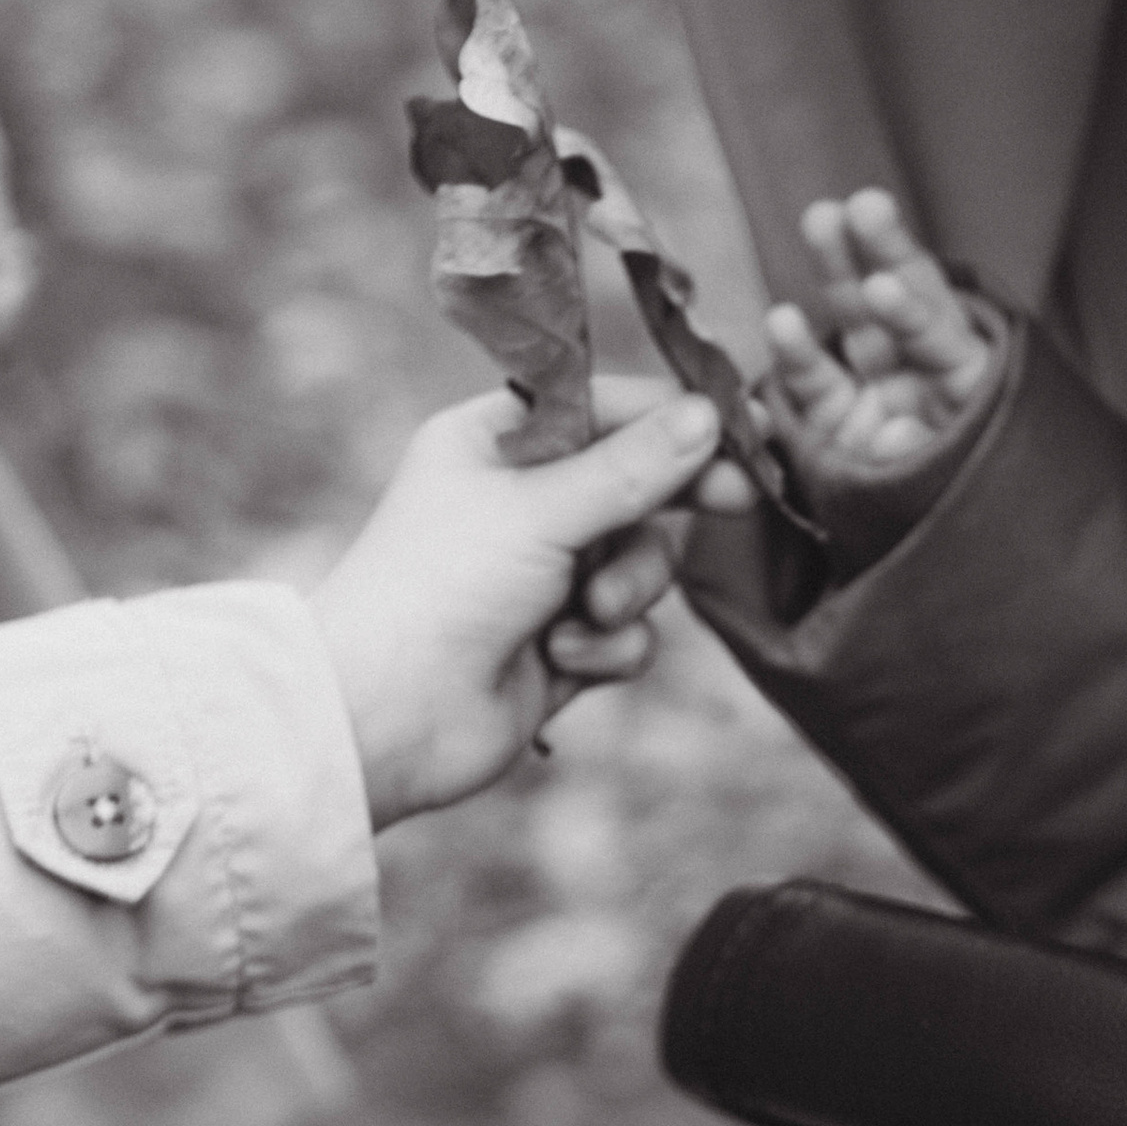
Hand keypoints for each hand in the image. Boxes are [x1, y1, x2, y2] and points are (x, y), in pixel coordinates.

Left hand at [311, 375, 710, 825]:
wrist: (385, 716)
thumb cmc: (441, 588)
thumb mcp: (540, 509)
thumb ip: (632, 468)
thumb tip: (708, 416)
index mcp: (496, 442)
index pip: (605, 409)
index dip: (672, 420)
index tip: (741, 428)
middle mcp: (520, 502)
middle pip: (636, 486)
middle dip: (668, 508)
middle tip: (737, 501)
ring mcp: (542, 576)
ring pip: (640, 565)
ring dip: (627, 590)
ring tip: (591, 612)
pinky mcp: (560, 644)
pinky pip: (626, 633)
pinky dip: (606, 647)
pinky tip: (562, 659)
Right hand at [748, 187, 1004, 500]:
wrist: (934, 566)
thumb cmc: (962, 516)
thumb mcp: (953, 491)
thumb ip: (924, 462)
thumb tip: (893, 437)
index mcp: (970, 383)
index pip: (941, 332)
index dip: (911, 312)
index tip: (883, 288)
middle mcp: (924, 376)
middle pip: (903, 302)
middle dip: (881, 252)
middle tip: (863, 207)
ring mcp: (877, 392)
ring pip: (855, 322)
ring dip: (838, 271)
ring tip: (822, 220)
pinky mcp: (836, 421)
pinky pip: (814, 382)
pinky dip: (796, 353)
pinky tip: (782, 321)